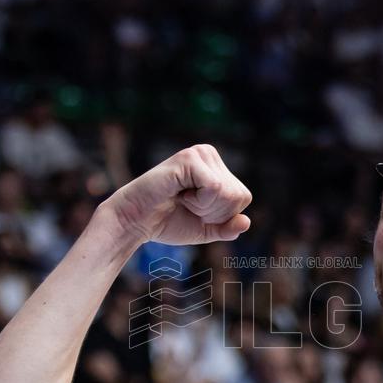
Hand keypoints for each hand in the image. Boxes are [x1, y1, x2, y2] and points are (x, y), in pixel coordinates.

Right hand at [107, 144, 251, 245]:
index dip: (221, 216)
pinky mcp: (189, 158)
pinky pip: (215, 188)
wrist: (135, 222)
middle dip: (213, 213)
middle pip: (238, 196)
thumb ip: (227, 227)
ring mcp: (200, 154)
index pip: (243, 198)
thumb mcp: (205, 229)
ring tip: (181, 199)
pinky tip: (179, 195)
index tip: (195, 210)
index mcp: (216, 167)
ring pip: (227, 193)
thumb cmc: (167, 222)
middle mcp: (210, 154)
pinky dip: (199, 202)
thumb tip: (247, 221)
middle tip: (186, 205)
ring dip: (204, 207)